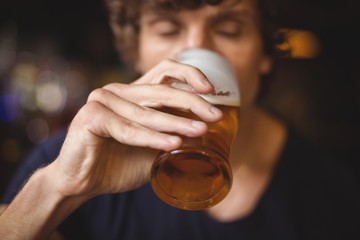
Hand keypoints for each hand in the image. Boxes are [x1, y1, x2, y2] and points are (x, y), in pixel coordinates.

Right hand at [49, 59, 222, 198]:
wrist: (84, 182)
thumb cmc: (120, 164)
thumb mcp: (153, 146)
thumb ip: (172, 134)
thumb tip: (205, 129)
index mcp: (134, 93)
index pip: (164, 71)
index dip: (189, 75)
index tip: (211, 90)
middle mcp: (119, 91)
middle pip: (161, 90)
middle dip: (191, 102)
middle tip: (214, 115)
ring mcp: (103, 100)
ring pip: (146, 112)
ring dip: (176, 122)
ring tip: (201, 131)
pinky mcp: (91, 116)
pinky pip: (127, 128)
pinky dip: (150, 138)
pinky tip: (172, 144)